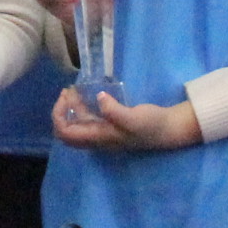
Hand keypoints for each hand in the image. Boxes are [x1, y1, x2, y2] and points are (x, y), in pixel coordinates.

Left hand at [52, 86, 200, 151]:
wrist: (169, 129)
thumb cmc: (151, 125)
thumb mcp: (134, 118)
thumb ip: (114, 110)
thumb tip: (99, 97)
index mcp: (98, 138)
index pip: (66, 133)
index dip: (58, 115)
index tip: (64, 96)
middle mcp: (97, 138)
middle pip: (67, 131)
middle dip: (61, 111)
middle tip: (66, 92)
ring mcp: (103, 133)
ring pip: (77, 124)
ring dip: (70, 108)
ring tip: (73, 89)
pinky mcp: (110, 126)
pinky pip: (89, 119)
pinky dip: (82, 107)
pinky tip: (86, 94)